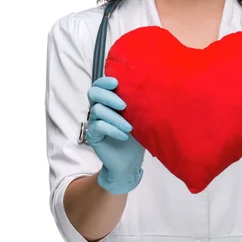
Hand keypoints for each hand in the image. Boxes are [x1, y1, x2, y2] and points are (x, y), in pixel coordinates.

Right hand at [86, 76, 145, 193]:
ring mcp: (94, 121)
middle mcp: (98, 108)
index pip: (100, 85)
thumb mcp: (139, 117)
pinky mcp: (92, 135)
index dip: (105, 81)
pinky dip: (113, 130)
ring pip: (98, 110)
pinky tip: (124, 136)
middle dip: (108, 96)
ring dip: (115, 118)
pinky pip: (98, 126)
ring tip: (129, 128)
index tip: (116, 82)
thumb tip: (148, 88)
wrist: (130, 160)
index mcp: (109, 101)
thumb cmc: (137, 136)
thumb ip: (137, 103)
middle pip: (93, 93)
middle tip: (124, 106)